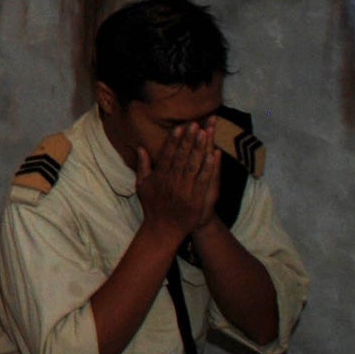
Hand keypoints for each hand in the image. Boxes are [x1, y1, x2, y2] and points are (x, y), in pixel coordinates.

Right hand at [136, 120, 219, 241]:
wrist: (163, 229)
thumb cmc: (153, 206)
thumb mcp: (142, 185)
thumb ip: (142, 165)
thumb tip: (140, 147)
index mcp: (159, 176)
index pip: (168, 154)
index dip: (174, 140)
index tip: (181, 127)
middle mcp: (172, 181)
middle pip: (182, 156)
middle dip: (189, 139)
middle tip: (195, 124)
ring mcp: (185, 190)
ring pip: (193, 165)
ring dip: (200, 148)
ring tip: (205, 133)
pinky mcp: (196, 199)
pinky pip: (203, 180)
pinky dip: (209, 167)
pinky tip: (213, 155)